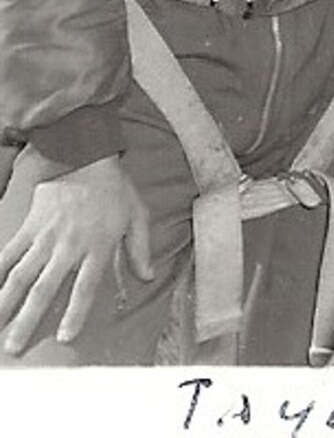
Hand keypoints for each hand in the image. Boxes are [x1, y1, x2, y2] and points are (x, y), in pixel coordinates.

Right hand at [0, 154, 153, 352]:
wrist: (86, 157)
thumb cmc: (115, 189)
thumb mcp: (137, 216)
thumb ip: (139, 249)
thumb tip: (147, 277)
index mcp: (97, 247)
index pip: (85, 288)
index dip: (75, 314)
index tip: (64, 338)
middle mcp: (68, 247)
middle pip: (45, 290)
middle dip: (28, 320)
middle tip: (15, 346)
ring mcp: (44, 238)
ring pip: (21, 277)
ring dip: (5, 304)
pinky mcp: (28, 228)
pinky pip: (8, 254)